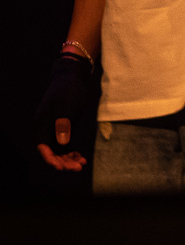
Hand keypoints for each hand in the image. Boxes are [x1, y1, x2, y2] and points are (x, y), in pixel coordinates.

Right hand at [35, 53, 96, 171]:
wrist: (73, 77)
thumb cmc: (67, 89)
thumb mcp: (66, 105)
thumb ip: (63, 124)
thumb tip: (61, 143)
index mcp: (41, 125)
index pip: (43, 148)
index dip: (51, 160)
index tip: (62, 167)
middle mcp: (46, 130)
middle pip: (51, 152)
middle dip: (62, 162)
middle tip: (78, 167)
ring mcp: (55, 130)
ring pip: (59, 151)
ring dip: (68, 159)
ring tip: (82, 164)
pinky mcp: (65, 128)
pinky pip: (66, 146)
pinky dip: (72, 153)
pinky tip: (82, 158)